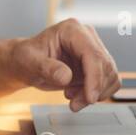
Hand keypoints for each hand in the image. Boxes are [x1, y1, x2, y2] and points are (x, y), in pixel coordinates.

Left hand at [7, 18, 121, 111]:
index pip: (93, 54)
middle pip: (105, 65)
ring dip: (95, 94)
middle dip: (93, 90)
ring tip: (73, 100)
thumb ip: (47, 68)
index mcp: (72, 30)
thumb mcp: (29, 62)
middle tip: (75, 104)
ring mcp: (93, 50)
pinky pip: (108, 82)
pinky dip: (97, 93)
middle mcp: (86, 37)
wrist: (26, 63)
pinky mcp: (95, 65)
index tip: (90, 98)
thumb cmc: (25, 58)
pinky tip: (77, 95)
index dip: (95, 77)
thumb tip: (65, 76)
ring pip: (110, 75)